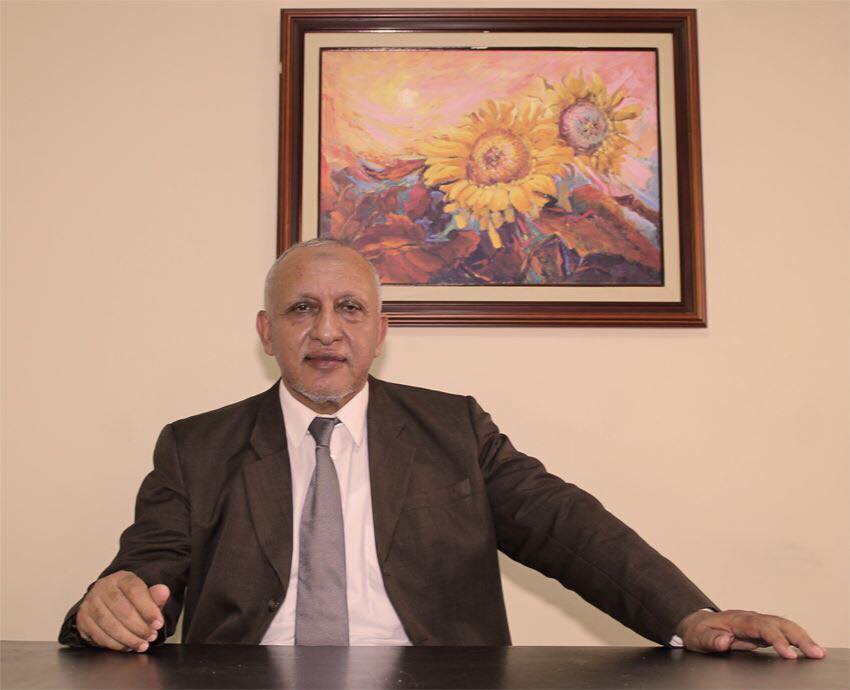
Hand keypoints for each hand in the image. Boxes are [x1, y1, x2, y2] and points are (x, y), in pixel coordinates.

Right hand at [76, 571, 169, 651]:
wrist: (107, 603)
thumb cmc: (129, 600)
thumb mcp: (145, 595)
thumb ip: (155, 596)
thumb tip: (164, 591)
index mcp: (121, 578)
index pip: (135, 591)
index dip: (148, 609)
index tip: (158, 623)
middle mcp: (103, 587)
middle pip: (122, 610)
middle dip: (139, 627)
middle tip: (151, 637)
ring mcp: (90, 603)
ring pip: (110, 624)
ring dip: (128, 638)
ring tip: (141, 644)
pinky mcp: (83, 619)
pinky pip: (99, 635)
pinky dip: (115, 644)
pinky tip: (126, 646)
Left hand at [676, 609, 825, 658]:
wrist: (696, 625)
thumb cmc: (698, 631)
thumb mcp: (698, 637)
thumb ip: (711, 639)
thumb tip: (724, 640)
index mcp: (737, 619)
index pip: (761, 626)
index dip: (776, 639)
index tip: (788, 653)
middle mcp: (750, 618)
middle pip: (778, 623)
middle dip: (798, 637)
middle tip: (815, 653)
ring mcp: (757, 623)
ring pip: (784, 626)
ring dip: (802, 637)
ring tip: (818, 652)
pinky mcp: (761, 631)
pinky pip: (783, 632)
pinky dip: (798, 638)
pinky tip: (808, 648)